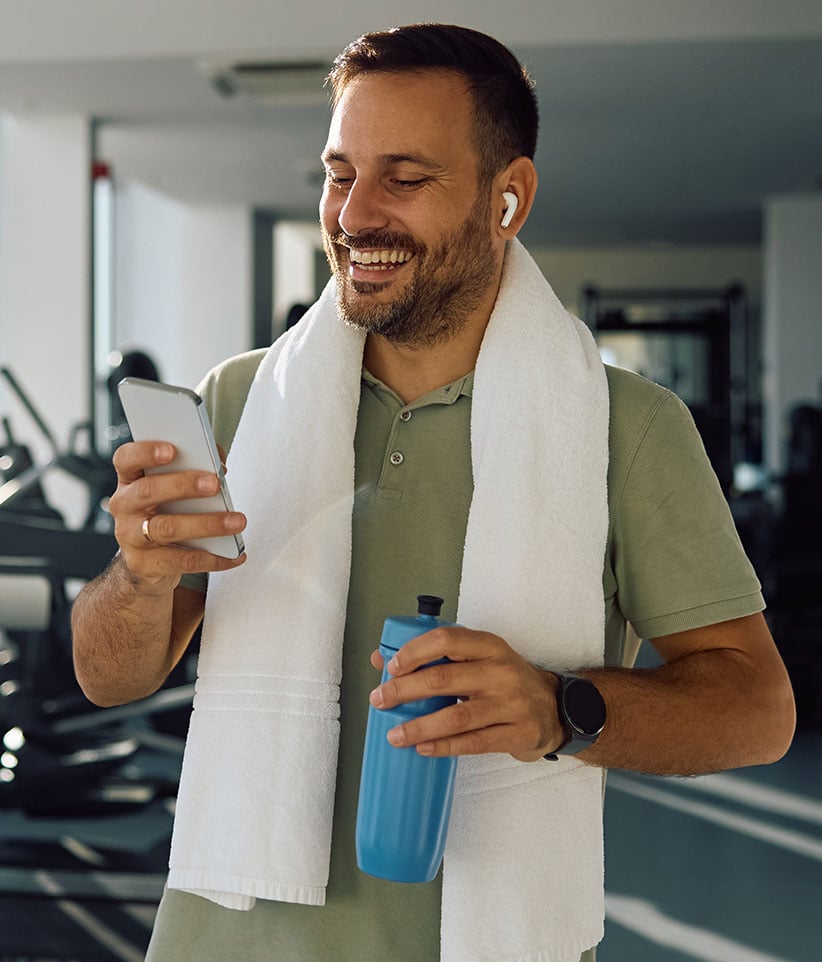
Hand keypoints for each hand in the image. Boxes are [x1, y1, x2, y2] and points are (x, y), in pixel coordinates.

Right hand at [109, 440, 246, 593]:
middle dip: (183, 485)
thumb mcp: (171, 491)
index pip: (126, 459)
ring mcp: (131, 537)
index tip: (172, 450)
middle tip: (214, 483)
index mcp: (130, 480)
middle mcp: (125, 506)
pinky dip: (214, 558)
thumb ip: (192, 470)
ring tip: (237, 521)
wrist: (144, 564)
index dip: (145, 452)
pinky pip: (183, 560)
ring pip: (168, 528)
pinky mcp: (146, 564)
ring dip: (207, 524)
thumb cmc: (164, 515)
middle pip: (148, 491)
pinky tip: (236, 556)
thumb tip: (219, 465)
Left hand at [369, 627, 563, 761]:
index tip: (391, 667)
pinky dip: (444, 747)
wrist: (554, 709)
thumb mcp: (479, 659)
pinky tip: (423, 748)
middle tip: (379, 700)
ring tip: (395, 735)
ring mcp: (511, 704)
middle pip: (444, 678)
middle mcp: (501, 671)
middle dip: (404, 690)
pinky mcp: (517, 734)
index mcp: (489, 646)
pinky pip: (473, 743)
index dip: (415, 652)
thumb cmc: (505, 681)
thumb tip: (380, 658)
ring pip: (456, 716)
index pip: (447, 640)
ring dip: (420, 727)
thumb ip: (435, 657)